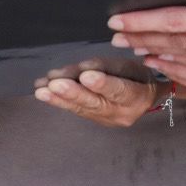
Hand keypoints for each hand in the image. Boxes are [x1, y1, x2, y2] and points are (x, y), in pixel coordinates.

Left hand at [34, 69, 159, 127]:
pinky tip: (43, 93)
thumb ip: (107, 67)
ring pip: (82, 108)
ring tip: (42, 90)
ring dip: (59, 98)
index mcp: (138, 96)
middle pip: (96, 103)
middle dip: (74, 92)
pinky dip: (58, 101)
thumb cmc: (137, 75)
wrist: (143, 97)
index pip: (120, 90)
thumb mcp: (130, 66)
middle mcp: (122, 113)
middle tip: (55, 84)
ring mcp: (106, 120)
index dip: (103, 83)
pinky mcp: (94, 120)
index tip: (86, 76)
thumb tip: (81, 70)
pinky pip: (75, 110)